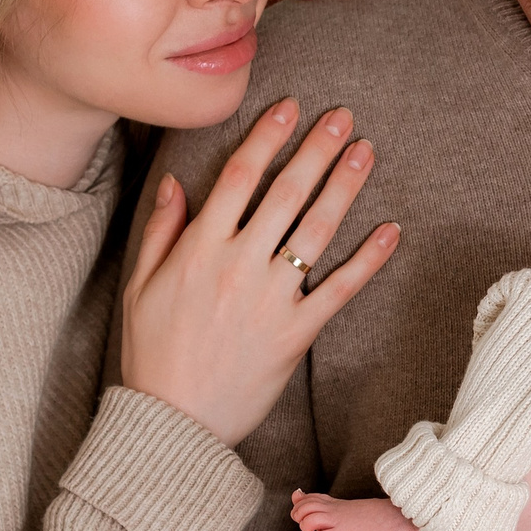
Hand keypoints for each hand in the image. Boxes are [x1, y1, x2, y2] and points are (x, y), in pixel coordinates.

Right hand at [122, 101, 399, 443]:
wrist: (172, 423)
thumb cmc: (152, 354)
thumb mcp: (139, 286)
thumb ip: (161, 230)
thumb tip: (176, 182)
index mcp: (198, 249)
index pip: (238, 177)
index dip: (266, 137)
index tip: (289, 108)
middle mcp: (238, 266)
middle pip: (285, 193)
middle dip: (316, 149)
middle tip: (343, 117)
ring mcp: (271, 299)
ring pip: (316, 231)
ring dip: (345, 187)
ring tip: (367, 152)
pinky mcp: (297, 334)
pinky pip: (339, 289)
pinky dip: (368, 260)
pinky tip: (391, 231)